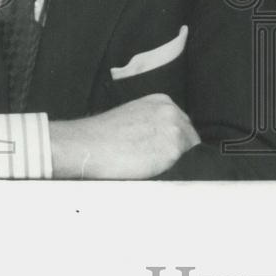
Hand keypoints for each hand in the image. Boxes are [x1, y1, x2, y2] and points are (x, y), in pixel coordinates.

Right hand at [50, 94, 200, 178]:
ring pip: (188, 153)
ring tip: (152, 170)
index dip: (175, 142)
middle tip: (158, 165)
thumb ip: (153, 123)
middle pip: (189, 138)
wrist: (87, 145)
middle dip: (178, 152)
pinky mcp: (173, 150)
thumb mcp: (134, 116)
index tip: (164, 153)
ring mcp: (175, 130)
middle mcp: (172, 112)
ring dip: (175, 163)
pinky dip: (172, 172)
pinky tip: (154, 174)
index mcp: (162, 101)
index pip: (182, 125)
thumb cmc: (102, 135)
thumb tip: (161, 140)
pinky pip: (182, 166)